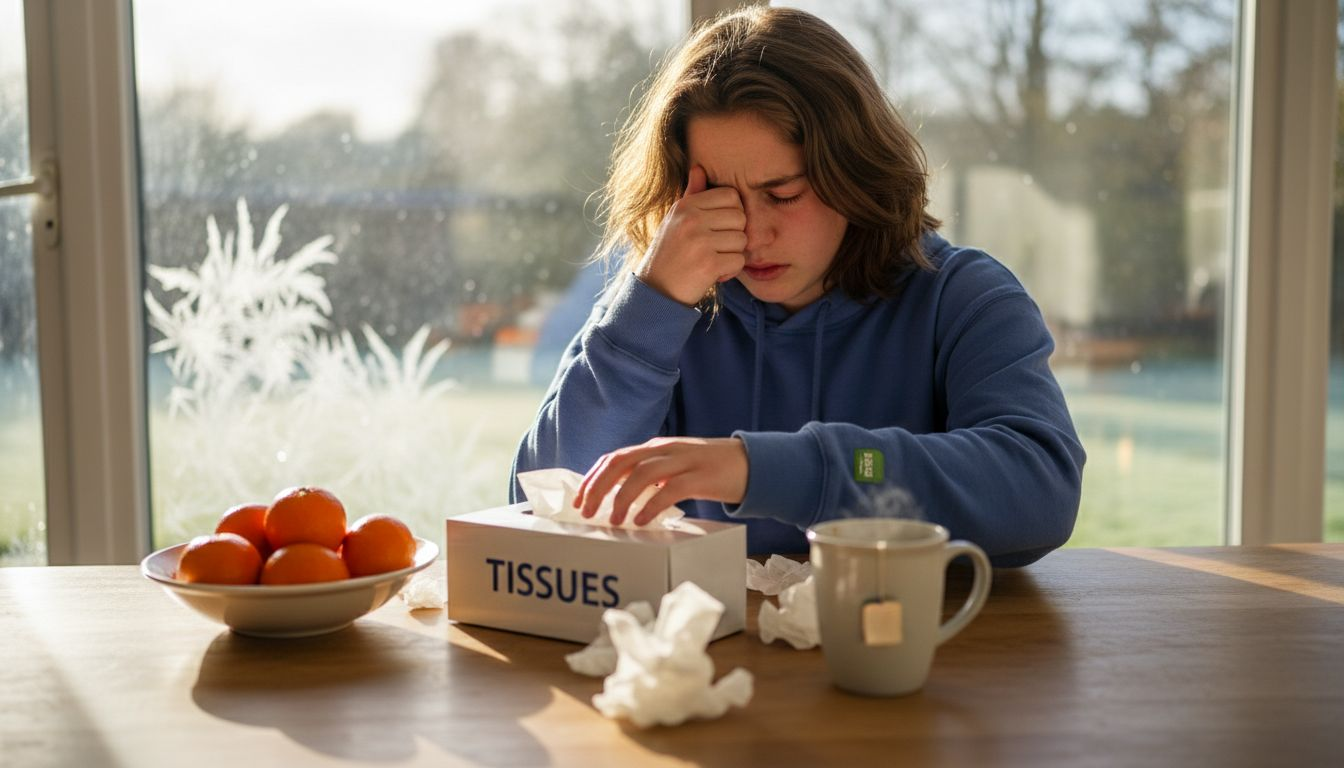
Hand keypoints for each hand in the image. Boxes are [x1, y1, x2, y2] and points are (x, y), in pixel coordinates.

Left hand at [573, 437, 748, 525]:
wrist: (750, 463)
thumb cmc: (709, 469)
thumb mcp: (675, 467)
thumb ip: (651, 475)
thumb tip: (621, 495)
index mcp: (655, 448)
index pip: (614, 458)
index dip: (593, 478)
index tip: (579, 500)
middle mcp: (664, 450)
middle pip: (621, 462)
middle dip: (598, 487)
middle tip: (586, 512)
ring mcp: (683, 461)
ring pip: (642, 474)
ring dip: (622, 498)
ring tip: (614, 520)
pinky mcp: (701, 477)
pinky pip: (670, 490)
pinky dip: (652, 506)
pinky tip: (642, 521)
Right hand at [635, 165, 746, 305]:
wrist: (655, 291)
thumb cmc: (670, 254)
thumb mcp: (676, 220)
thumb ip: (692, 195)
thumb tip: (699, 168)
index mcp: (686, 206)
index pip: (731, 196)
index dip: (733, 213)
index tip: (720, 229)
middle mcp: (691, 219)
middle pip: (741, 218)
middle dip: (735, 236)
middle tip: (717, 248)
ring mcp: (699, 241)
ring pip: (742, 241)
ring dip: (733, 255)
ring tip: (713, 261)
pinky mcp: (708, 264)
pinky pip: (738, 261)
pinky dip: (730, 272)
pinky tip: (714, 274)